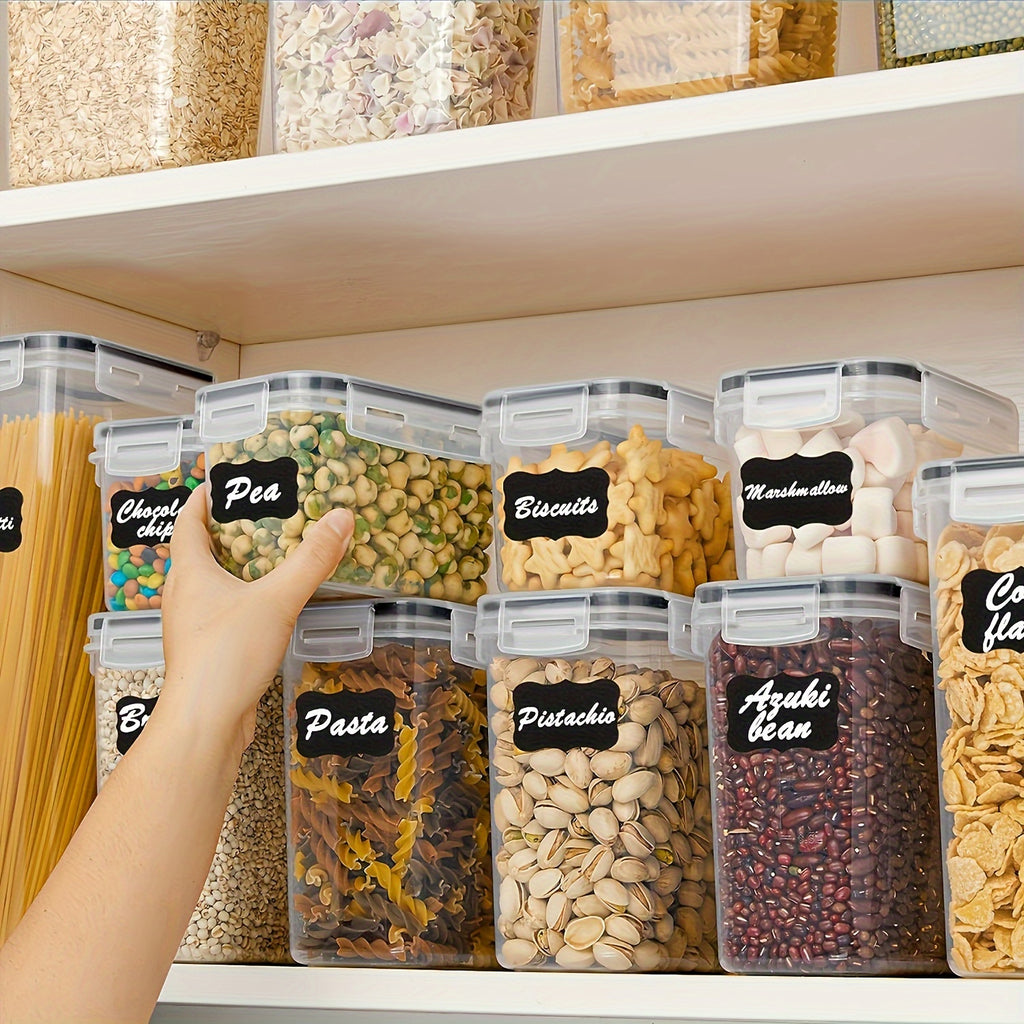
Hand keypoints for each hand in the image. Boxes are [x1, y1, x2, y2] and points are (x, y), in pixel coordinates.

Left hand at [158, 483, 353, 752]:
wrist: (205, 722)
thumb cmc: (226, 655)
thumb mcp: (277, 599)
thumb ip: (311, 560)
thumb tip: (341, 518)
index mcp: (190, 573)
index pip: (188, 523)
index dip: (202, 500)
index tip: (222, 483)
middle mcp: (184, 597)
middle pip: (198, 553)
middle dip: (227, 533)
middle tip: (261, 517)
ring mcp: (193, 628)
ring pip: (210, 587)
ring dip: (236, 570)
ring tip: (272, 559)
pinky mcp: (207, 653)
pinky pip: (223, 615)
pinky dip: (244, 602)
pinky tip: (271, 608)